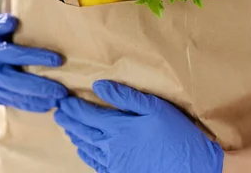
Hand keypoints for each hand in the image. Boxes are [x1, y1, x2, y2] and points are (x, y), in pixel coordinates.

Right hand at [0, 13, 67, 111]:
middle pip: (15, 82)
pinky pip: (12, 103)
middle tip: (62, 91)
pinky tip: (47, 105)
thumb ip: (1, 22)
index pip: (15, 55)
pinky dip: (30, 105)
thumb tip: (12, 21)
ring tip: (59, 99)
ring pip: (15, 96)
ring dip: (38, 99)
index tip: (59, 60)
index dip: (37, 57)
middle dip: (40, 87)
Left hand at [55, 80, 223, 172]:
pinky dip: (85, 153)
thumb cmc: (177, 135)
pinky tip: (82, 148)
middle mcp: (111, 148)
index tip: (63, 98)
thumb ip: (125, 97)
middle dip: (69, 120)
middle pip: (82, 131)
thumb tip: (99, 85)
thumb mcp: (155, 108)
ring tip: (66, 126)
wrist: (192, 168)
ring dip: (74, 135)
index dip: (73, 106)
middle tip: (58, 111)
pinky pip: (95, 163)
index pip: (87, 114)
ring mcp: (114, 164)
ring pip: (86, 147)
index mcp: (118, 128)